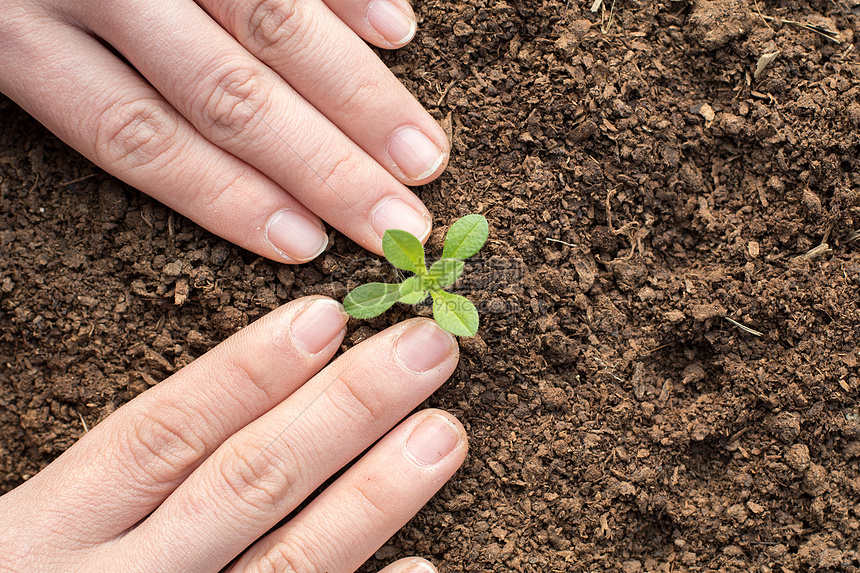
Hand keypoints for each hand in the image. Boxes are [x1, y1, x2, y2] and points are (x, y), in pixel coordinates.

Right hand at [0, 297, 465, 571]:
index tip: (328, 317)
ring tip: (443, 435)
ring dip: (374, 498)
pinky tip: (423, 568)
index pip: (162, 436)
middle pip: (245, 484)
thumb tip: (252, 401)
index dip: (247, 374)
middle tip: (425, 350)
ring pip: (287, 563)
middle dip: (345, 410)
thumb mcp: (36, 532)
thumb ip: (117, 482)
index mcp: (51, 533)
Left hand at [1, 0, 448, 261]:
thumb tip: (203, 160)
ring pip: (268, 22)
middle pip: (225, 94)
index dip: (226, 198)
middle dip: (323, 166)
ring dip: (357, 93)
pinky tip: (397, 31)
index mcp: (14, 34)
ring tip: (422, 153)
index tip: (306, 246)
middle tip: (399, 224)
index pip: (138, 136)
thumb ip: (72, 82)